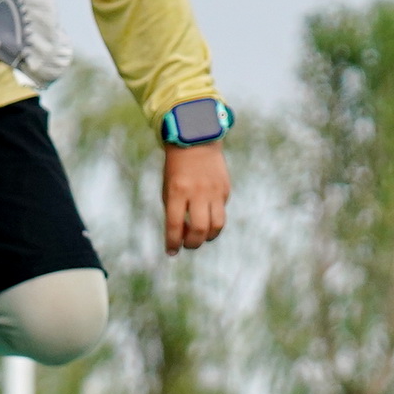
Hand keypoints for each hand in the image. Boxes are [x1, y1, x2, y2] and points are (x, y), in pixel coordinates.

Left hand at [160, 138, 228, 252]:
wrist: (197, 141)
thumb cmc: (177, 169)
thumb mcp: (169, 188)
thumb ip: (174, 211)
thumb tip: (180, 237)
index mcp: (177, 191)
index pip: (174, 225)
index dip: (173, 243)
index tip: (171, 252)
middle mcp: (197, 192)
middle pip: (199, 229)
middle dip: (193, 244)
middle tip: (188, 246)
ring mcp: (214, 190)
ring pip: (217, 225)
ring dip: (208, 237)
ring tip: (201, 237)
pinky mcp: (225, 190)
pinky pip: (221, 212)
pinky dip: (213, 220)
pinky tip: (207, 216)